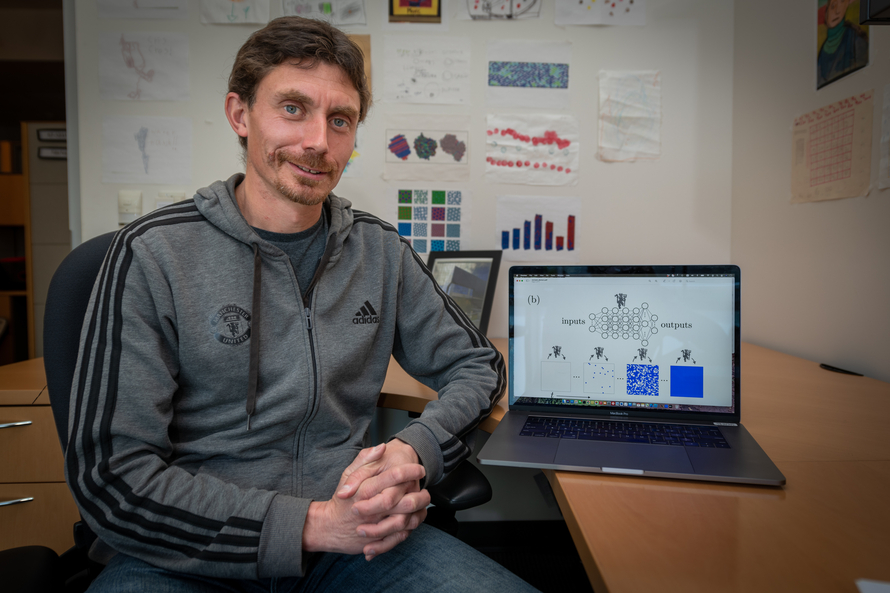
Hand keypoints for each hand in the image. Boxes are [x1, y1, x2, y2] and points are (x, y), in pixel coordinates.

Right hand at [302, 442, 429, 560]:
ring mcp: (376, 526)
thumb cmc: (341, 500)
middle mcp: (372, 509)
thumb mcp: (347, 474)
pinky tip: (414, 516)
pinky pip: (400, 535)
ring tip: (422, 501)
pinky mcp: (378, 540)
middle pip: (404, 502)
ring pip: (405, 520)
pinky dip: (411, 527)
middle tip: (426, 489)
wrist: (330, 527)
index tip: (420, 468)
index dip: (410, 471)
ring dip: (418, 511)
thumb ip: (364, 459)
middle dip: (420, 495)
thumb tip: (382, 447)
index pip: (393, 477)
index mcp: (366, 490)